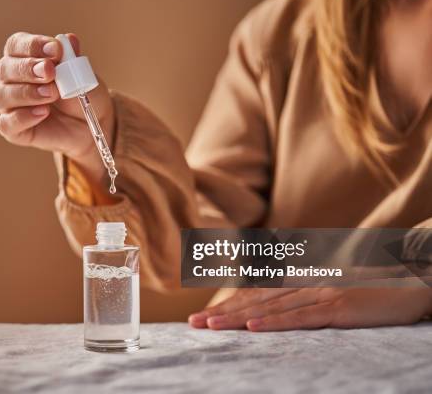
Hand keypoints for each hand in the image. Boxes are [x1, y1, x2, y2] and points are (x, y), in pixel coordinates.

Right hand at [0, 32, 114, 180]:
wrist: (88, 123)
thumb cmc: (80, 93)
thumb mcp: (81, 74)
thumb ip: (71, 58)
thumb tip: (69, 40)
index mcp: (22, 57)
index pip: (16, 45)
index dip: (33, 45)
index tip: (55, 49)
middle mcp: (9, 79)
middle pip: (5, 69)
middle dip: (28, 68)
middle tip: (50, 71)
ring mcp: (9, 105)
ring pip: (2, 96)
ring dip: (28, 93)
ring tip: (52, 94)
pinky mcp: (12, 129)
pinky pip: (7, 124)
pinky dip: (23, 117)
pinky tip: (43, 113)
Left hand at [188, 288, 431, 331]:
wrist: (411, 277)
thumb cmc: (371, 288)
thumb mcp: (332, 289)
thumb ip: (305, 294)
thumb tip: (277, 305)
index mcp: (301, 280)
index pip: (256, 295)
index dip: (228, 306)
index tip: (203, 317)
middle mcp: (304, 284)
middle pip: (255, 300)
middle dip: (222, 313)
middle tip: (193, 325)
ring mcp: (320, 293)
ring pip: (270, 308)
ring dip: (238, 318)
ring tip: (211, 327)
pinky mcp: (338, 306)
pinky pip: (301, 317)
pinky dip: (275, 322)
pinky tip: (253, 328)